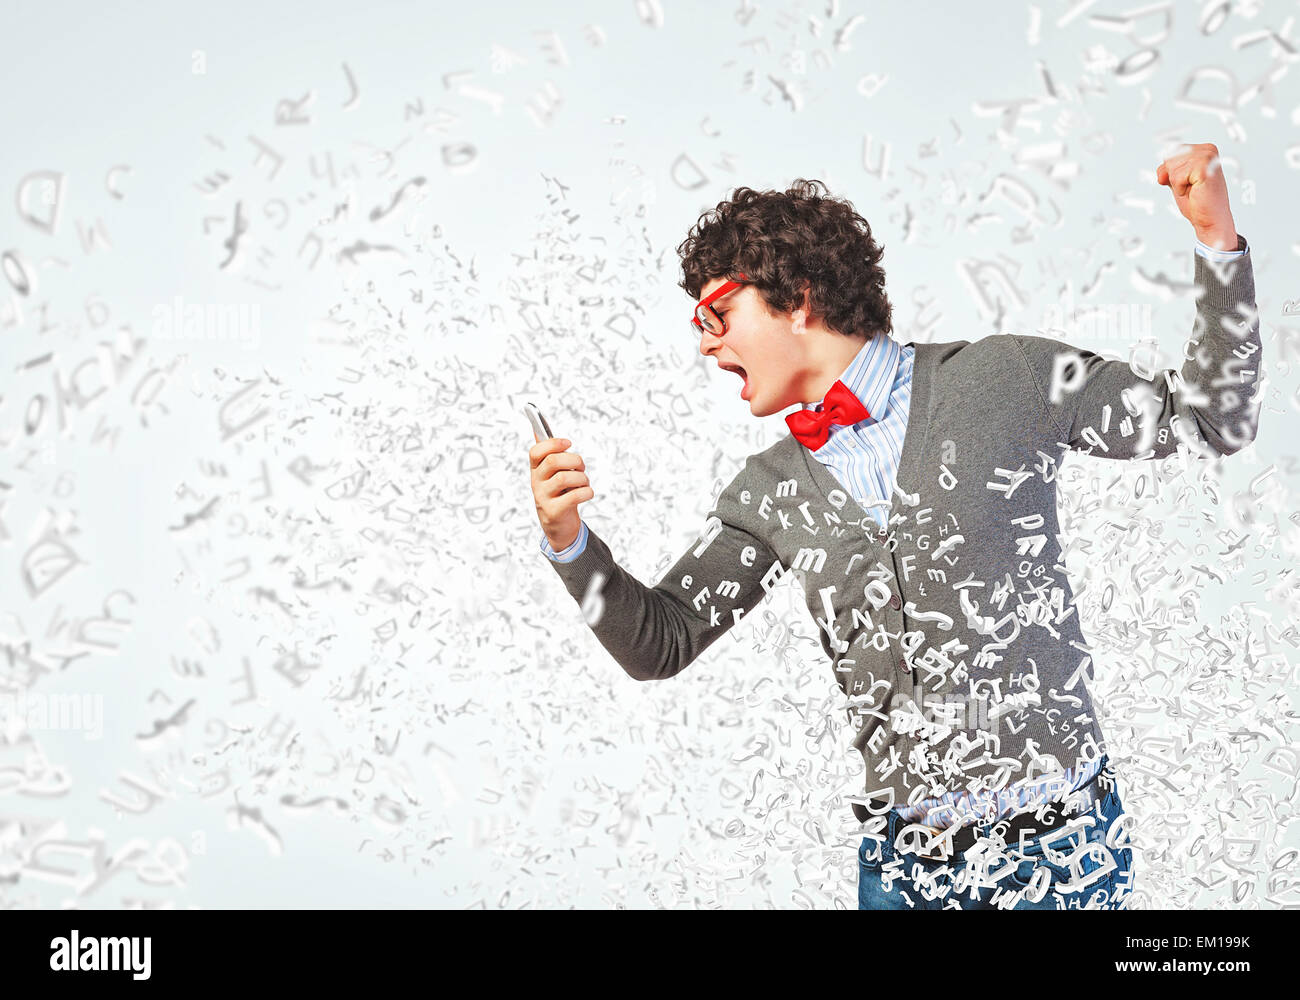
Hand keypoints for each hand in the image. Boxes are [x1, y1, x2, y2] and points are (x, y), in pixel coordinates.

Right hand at [528, 434, 593, 551]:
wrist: (558, 526)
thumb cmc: (558, 493)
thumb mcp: (551, 473)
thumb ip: (548, 452)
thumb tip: (537, 426)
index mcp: (536, 470)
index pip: (535, 451)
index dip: (553, 444)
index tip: (568, 443)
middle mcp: (536, 482)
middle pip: (553, 461)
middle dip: (574, 460)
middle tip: (581, 467)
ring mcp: (543, 498)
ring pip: (565, 478)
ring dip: (582, 478)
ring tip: (584, 483)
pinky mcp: (554, 511)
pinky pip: (574, 496)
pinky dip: (586, 492)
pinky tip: (587, 493)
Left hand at [1156, 142, 1236, 249]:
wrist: (1210, 219)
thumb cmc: (1197, 201)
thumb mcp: (1177, 180)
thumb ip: (1168, 169)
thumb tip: (1161, 171)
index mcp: (1204, 150)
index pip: (1171, 153)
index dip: (1170, 172)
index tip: (1187, 182)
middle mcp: (1208, 150)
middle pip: (1169, 158)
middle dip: (1173, 177)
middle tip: (1190, 188)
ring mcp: (1208, 157)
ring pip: (1171, 167)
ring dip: (1177, 183)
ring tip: (1193, 189)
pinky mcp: (1204, 168)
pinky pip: (1175, 177)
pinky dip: (1179, 188)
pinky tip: (1194, 191)